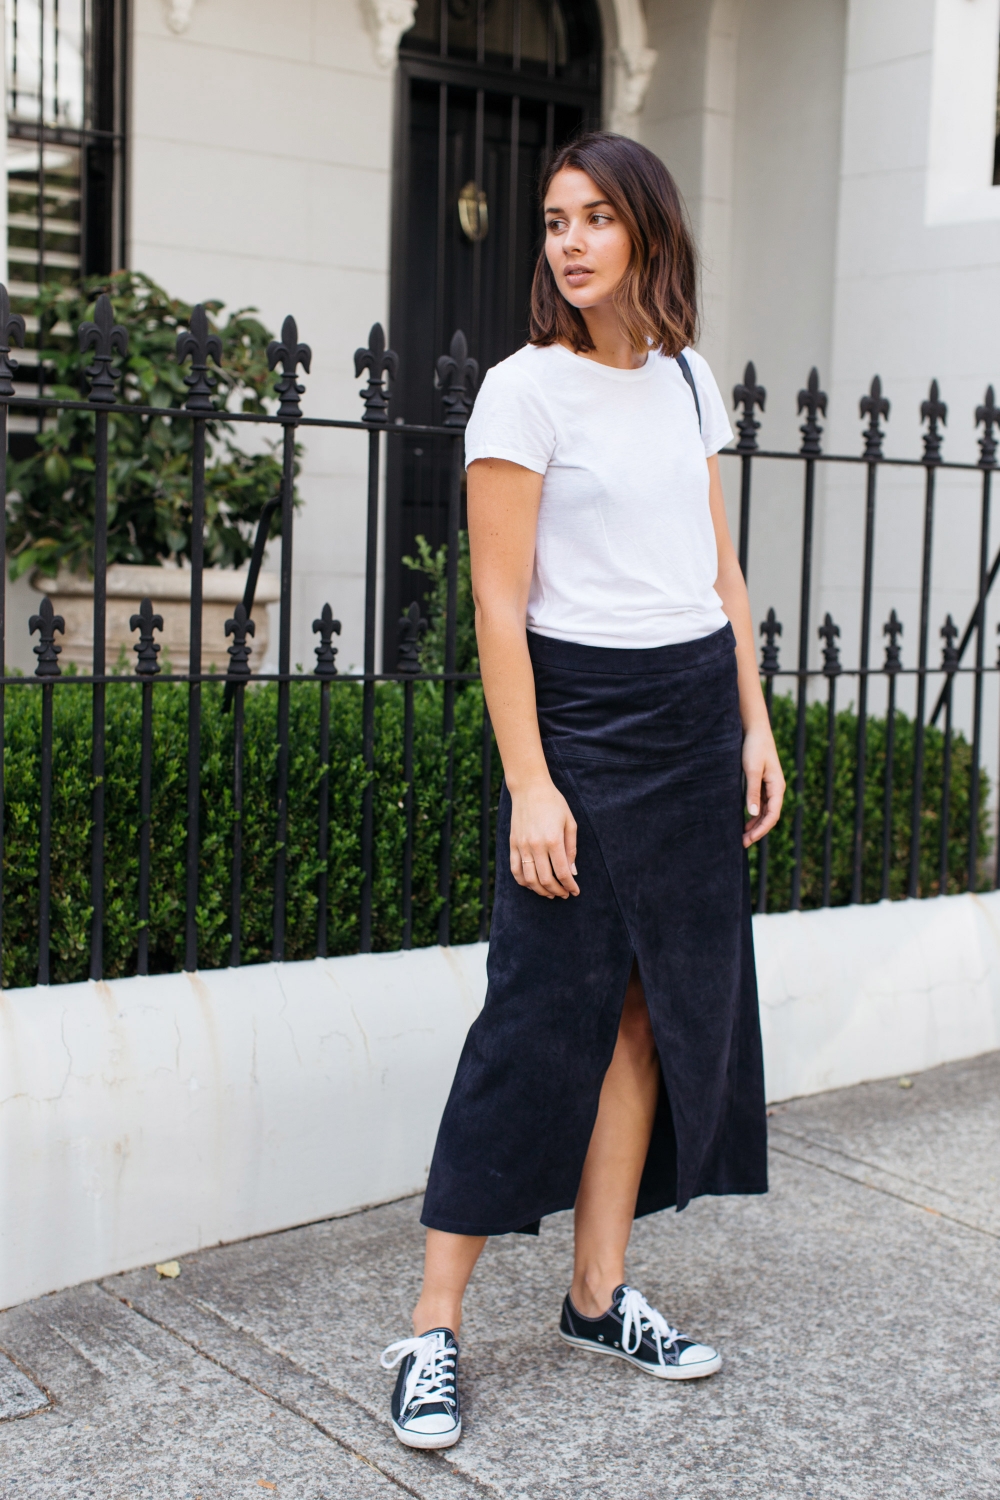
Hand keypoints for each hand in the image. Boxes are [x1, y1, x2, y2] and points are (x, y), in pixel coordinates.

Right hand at [509, 779, 579, 897]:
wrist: (529, 788)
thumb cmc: (554, 803)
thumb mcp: (570, 822)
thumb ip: (572, 849)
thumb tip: (572, 872)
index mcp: (553, 840)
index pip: (562, 872)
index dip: (569, 886)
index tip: (575, 891)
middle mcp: (536, 846)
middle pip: (545, 880)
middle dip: (557, 891)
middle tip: (564, 894)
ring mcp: (522, 846)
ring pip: (529, 879)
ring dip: (540, 890)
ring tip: (550, 893)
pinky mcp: (512, 844)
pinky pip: (515, 869)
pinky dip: (523, 881)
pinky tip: (532, 885)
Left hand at [742, 723, 784, 847]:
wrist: (754, 730)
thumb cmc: (754, 747)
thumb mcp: (752, 770)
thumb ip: (752, 792)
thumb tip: (753, 814)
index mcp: (778, 786)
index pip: (773, 815)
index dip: (761, 830)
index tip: (749, 840)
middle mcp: (776, 789)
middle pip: (770, 816)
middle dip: (757, 831)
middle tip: (742, 843)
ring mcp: (769, 786)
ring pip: (765, 812)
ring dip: (755, 825)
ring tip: (742, 836)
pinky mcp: (762, 782)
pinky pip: (760, 804)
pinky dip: (754, 815)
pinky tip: (745, 821)